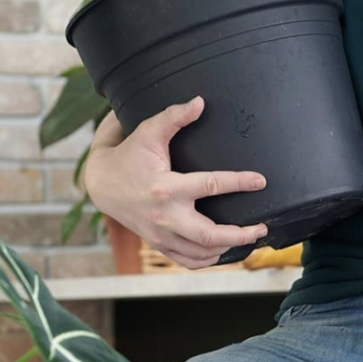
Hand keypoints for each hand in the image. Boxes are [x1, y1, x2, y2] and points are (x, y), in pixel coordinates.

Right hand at [83, 96, 267, 267]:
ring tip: (250, 238)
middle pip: (208, 235)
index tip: (260, 180)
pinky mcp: (158, 243)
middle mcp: (165, 216)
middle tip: (261, 227)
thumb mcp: (148, 131)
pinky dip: (207, 259)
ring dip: (228, 249)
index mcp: (166, 187)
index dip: (238, 183)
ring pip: (200, 253)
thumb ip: (174, 116)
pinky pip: (186, 260)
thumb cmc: (128, 154)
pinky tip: (223, 251)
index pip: (210, 186)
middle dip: (239, 234)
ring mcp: (161, 234)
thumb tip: (200, 102)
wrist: (101, 183)